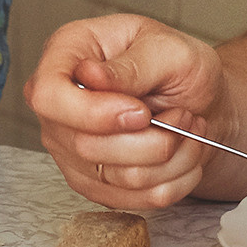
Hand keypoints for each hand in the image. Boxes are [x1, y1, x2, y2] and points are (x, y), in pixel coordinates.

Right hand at [25, 15, 229, 210]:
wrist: (197, 99)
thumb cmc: (178, 66)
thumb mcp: (168, 48)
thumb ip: (131, 66)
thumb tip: (90, 76)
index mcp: (66, 54)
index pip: (49, 96)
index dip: (94, 113)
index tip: (142, 113)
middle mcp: (58, 105)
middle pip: (86, 146)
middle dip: (152, 139)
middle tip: (184, 116)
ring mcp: (69, 148)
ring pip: (116, 178)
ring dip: (170, 158)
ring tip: (189, 130)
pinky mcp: (91, 181)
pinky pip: (133, 199)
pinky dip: (173, 180)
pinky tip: (184, 153)